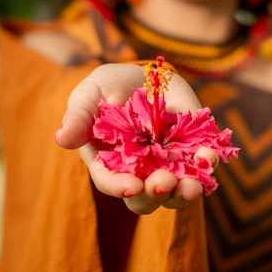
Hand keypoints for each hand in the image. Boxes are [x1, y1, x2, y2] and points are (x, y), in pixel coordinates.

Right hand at [55, 63, 217, 213]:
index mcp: (109, 162)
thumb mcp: (91, 93)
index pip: (112, 182)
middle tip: (165, 182)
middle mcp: (139, 171)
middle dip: (156, 193)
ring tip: (193, 185)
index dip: (121, 187)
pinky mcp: (192, 153)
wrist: (148, 74)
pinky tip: (209, 156)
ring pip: (177, 191)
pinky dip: (207, 164)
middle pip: (146, 197)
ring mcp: (168, 165)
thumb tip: (62, 138)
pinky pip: (202, 167)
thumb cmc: (111, 86)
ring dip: (186, 191)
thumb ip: (79, 115)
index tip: (133, 186)